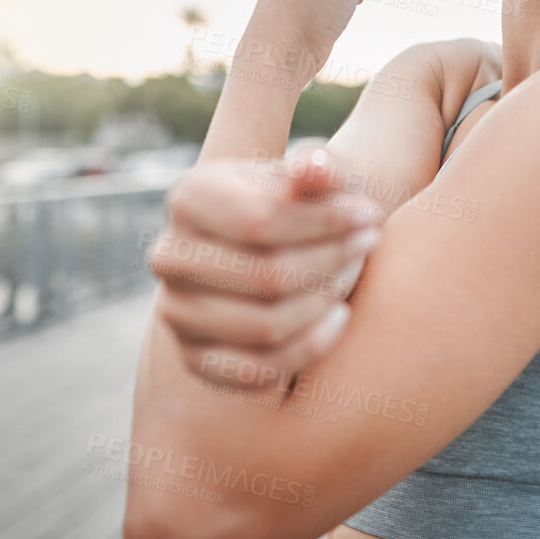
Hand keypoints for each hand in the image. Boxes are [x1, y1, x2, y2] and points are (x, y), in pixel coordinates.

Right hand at [145, 147, 382, 390]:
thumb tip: (315, 169)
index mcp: (190, 197)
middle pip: (267, 275)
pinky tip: (338, 318)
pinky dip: (309, 348)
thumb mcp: (316, 176)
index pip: (260, 220)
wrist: (277, 250)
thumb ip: (319, 167)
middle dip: (331, 261)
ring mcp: (175, 312)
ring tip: (349, 275)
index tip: (369, 215)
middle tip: (367, 244)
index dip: (324, 221)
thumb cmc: (304, 205)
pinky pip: (256, 371)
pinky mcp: (193, 358)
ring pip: (266, 326)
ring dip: (324, 302)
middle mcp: (171, 256)